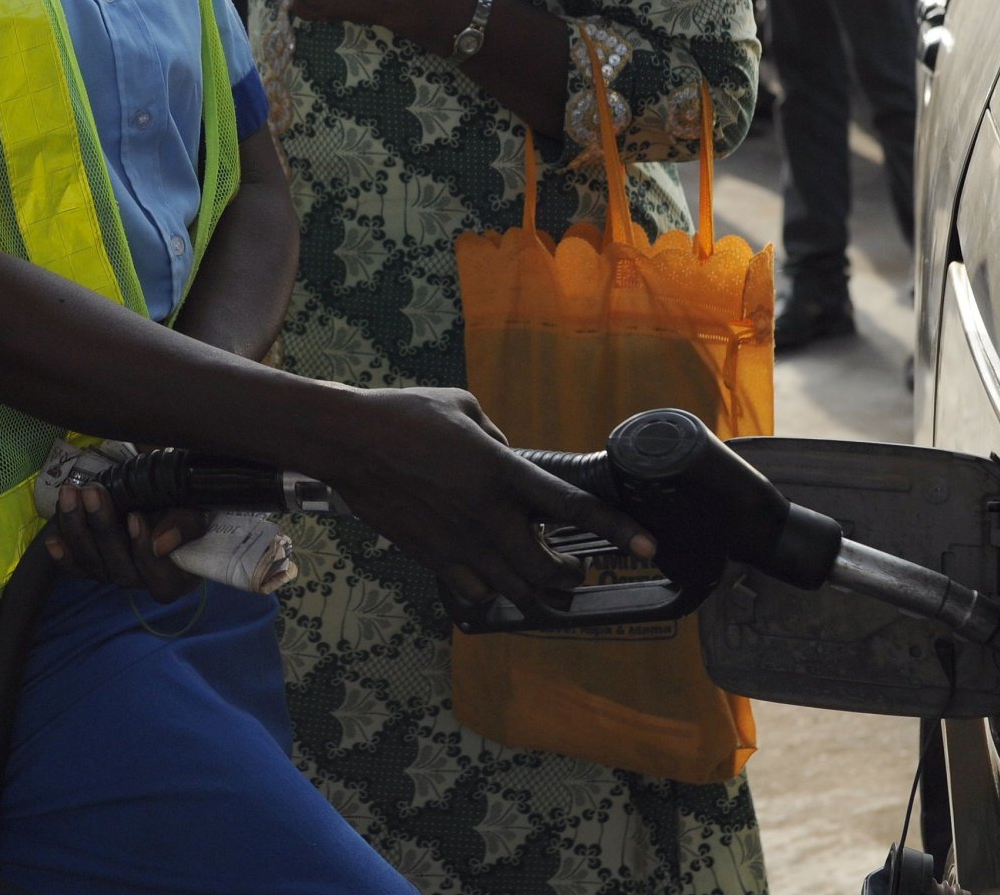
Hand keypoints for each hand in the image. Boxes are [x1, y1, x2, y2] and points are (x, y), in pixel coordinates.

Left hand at [42, 485, 207, 603]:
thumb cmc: (185, 510)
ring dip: (77, 528)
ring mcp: (114, 574)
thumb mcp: (196, 513)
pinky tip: (52, 538)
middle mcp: (141, 581)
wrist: (163, 501)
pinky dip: (62, 555)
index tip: (134, 516)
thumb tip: (161, 544)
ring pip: (92, 563)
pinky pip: (75, 568)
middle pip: (118, 567)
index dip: (144, 551)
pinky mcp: (93, 566)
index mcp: (174, 577)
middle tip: (92, 492)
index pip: (160, 579)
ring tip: (71, 494)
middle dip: (102, 527)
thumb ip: (186, 527)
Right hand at [318, 387, 655, 608]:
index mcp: (502, 471)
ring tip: (542, 584)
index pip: (573, 507)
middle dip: (570, 576)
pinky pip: (476, 591)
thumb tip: (508, 454)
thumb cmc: (403, 414)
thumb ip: (495, 436)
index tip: (649, 548)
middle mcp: (488, 513)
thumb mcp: (463, 407)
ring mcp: (459, 541)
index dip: (618, 530)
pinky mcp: (432, 556)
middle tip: (576, 570)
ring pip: (515, 589)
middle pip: (547, 569)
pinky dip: (492, 590)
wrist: (349, 442)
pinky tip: (491, 578)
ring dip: (536, 591)